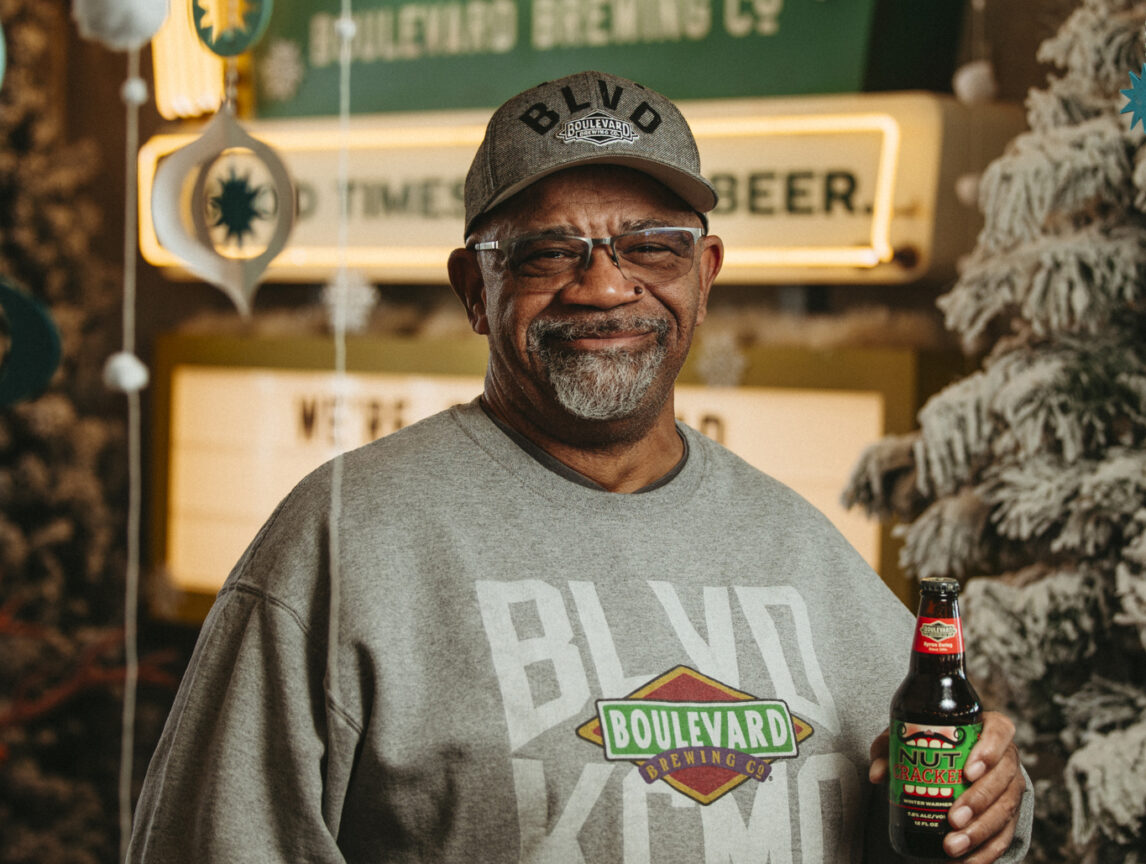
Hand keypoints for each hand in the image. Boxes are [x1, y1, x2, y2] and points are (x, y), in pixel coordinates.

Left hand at [869, 711, 1024, 862]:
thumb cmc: (933, 744)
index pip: (999, 733)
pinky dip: (986, 853)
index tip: (968, 772)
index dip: (989, 752)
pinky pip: (1004, 837)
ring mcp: (1011, 789)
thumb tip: (877, 774)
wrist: (956, 760)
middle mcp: (1007, 759)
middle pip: (1002, 780)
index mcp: (989, 729)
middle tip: (953, 819)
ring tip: (952, 846)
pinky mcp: (1010, 816)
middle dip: (978, 802)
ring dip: (980, 832)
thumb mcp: (911, 737)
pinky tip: (965, 863)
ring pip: (1005, 811)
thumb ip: (891, 749)